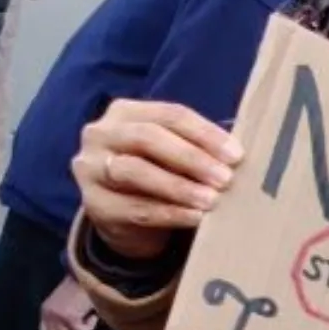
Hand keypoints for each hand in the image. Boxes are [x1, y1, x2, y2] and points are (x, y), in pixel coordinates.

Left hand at [39, 275, 99, 329]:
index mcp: (45, 310)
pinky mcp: (68, 317)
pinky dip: (90, 326)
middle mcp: (48, 314)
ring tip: (88, 320)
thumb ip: (61, 318)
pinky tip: (93, 316)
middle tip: (82, 326)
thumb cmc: (80, 287)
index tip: (71, 329)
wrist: (87, 273)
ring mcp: (57, 316)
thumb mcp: (64, 303)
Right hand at [74, 100, 243, 260]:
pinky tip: (195, 217)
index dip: (205, 134)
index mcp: (125, 112)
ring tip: (212, 199)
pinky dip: (169, 213)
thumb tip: (237, 155)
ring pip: (136, 171)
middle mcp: (101, 134)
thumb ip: (195, 147)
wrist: (121, 215)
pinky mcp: (94, 203)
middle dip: (192, 158)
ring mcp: (91, 168)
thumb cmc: (155, 173)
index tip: (236, 155)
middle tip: (225, 178)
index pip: (170, 114)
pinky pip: (134, 207)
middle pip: (148, 138)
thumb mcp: (171, 153)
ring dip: (179, 186)